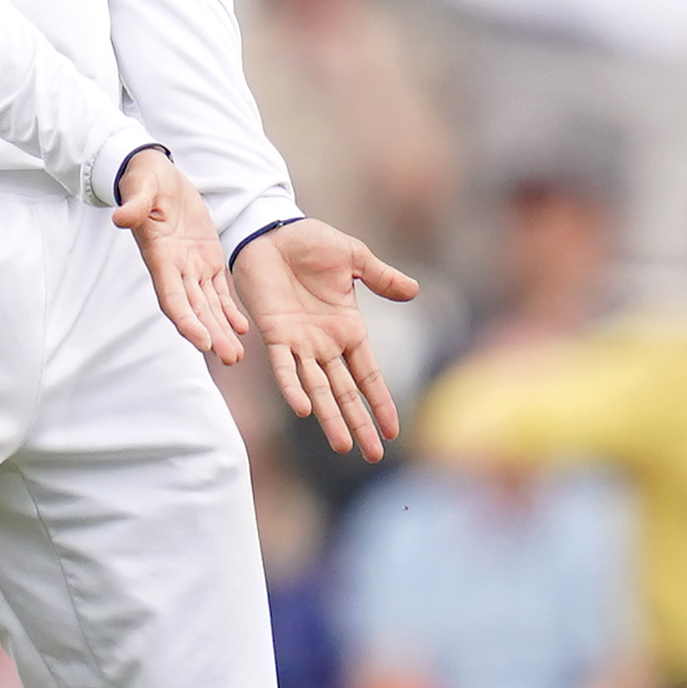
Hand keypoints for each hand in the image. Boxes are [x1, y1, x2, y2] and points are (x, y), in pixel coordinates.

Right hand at [114, 149, 246, 365]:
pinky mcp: (206, 257)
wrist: (156, 173)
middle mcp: (175, 269)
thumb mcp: (140, 188)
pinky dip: (229, 310)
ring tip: (237, 355)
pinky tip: (242, 329)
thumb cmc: (145, 180)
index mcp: (160, 258)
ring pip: (209, 305)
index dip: (187, 321)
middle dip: (212, 335)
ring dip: (222, 330)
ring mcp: (191, 265)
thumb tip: (120, 218)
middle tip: (230, 358)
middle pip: (195, 310)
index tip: (202, 341)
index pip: (173, 297)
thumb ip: (134, 206)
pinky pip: (219, 289)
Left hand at [234, 218, 420, 460]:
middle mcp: (326, 344)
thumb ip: (381, 278)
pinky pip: (285, 367)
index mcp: (348, 329)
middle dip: (360, 424)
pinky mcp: (275, 334)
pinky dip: (294, 388)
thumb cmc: (312, 243)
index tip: (394, 431)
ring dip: (331, 417)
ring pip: (319, 389)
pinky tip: (304, 410)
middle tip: (372, 457)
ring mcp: (300, 343)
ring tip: (343, 445)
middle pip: (346, 392)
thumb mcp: (354, 258)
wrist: (272, 231)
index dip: (381, 402)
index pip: (369, 375)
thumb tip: (414, 291)